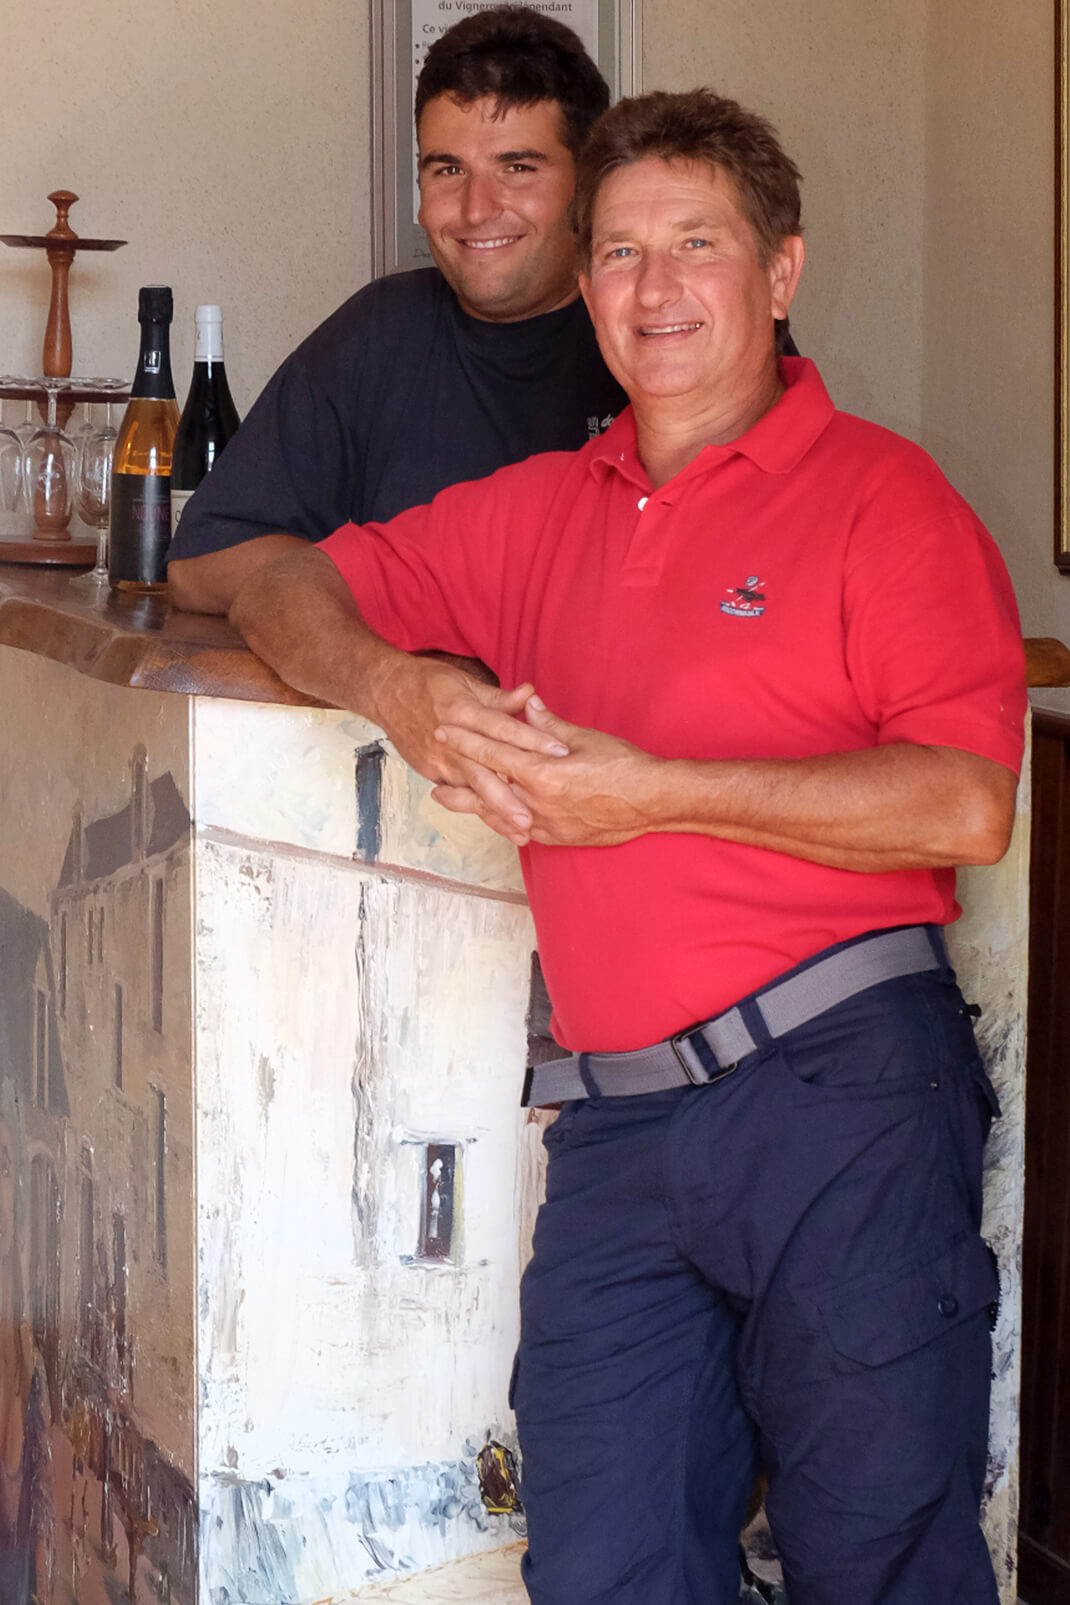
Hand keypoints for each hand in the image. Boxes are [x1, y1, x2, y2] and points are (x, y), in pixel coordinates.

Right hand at [373, 663, 569, 844]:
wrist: (386, 692)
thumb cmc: (429, 683)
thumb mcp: (465, 682)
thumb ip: (499, 697)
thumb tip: (531, 695)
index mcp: (462, 710)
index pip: (502, 728)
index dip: (531, 740)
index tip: (558, 752)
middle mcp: (450, 739)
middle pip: (483, 771)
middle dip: (508, 797)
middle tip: (532, 817)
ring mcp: (439, 759)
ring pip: (472, 791)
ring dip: (496, 813)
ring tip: (520, 833)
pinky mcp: (432, 772)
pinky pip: (459, 795)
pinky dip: (479, 810)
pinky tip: (500, 827)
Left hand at [431, 694, 661, 845]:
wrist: (651, 801)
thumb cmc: (623, 765)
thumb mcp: (584, 738)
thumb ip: (548, 724)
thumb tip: (525, 704)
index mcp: (541, 772)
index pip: (492, 753)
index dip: (464, 740)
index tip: (442, 730)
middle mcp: (537, 802)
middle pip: (485, 792)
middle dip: (457, 786)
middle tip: (432, 784)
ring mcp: (546, 824)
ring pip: (498, 815)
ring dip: (474, 807)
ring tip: (452, 802)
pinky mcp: (556, 837)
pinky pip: (519, 830)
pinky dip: (501, 821)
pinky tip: (491, 817)